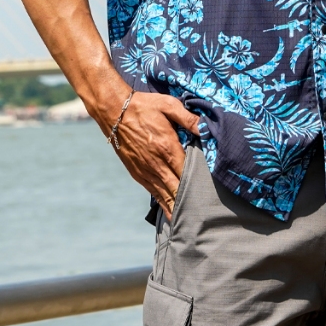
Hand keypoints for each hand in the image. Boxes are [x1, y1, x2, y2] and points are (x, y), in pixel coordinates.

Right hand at [101, 87, 200, 220]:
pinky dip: (162, 203)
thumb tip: (207, 128)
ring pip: (164, 195)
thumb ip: (189, 118)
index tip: (210, 191)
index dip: (198, 183)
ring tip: (190, 219)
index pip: (187, 172)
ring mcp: (145, 170)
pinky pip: (152, 192)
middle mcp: (156, 164)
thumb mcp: (169, 105)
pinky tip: (170, 211)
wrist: (114, 111)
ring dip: (176, 207)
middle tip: (205, 212)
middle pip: (177, 188)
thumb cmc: (144, 106)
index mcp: (167, 147)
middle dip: (190, 200)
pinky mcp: (136, 173)